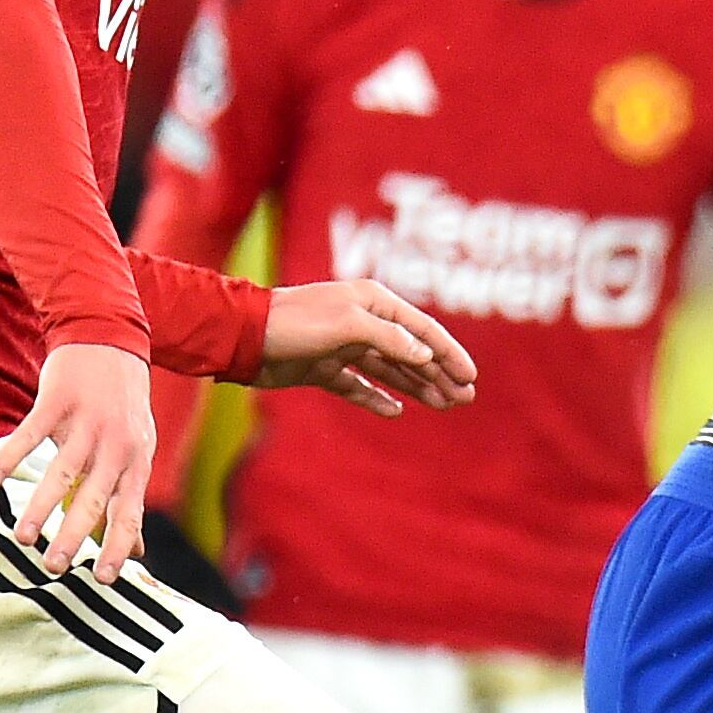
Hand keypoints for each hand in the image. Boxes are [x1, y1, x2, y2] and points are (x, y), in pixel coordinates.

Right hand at [0, 341, 156, 579]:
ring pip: (62, 472)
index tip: (102, 579)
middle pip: (95, 498)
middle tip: (54, 567)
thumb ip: (130, 497)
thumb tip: (137, 550)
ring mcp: (88, 422)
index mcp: (137, 461)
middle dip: (75, 536)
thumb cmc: (123, 405)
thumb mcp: (137, 449)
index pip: (130, 512)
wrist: (110, 340)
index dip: (118, 546)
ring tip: (21, 538)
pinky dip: (10, 458)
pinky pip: (30, 435)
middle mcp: (117, 445)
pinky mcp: (58, 400)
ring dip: (40, 507)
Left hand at [258, 278, 475, 419]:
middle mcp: (362, 321)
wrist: (242, 338)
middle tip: (464, 398)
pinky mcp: (323, 368)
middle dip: (439, 374)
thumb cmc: (295, 323)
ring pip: (389, 370)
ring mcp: (343, 346)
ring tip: (443, 405)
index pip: (423, 330)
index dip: (449, 353)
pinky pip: (358, 386)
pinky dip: (376, 398)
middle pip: (411, 351)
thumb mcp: (348, 325)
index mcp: (373, 302)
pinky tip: (395, 410)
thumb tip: (425, 353)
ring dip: (417, 387)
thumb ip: (390, 339)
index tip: (470, 377)